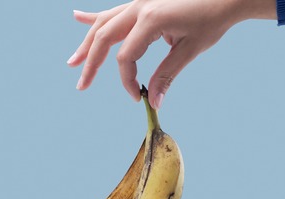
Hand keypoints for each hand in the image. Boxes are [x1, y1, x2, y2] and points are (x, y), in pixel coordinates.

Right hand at [67, 0, 276, 108]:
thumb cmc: (212, 19)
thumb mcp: (190, 49)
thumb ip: (167, 75)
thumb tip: (152, 102)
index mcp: (151, 20)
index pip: (125, 56)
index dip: (127, 80)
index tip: (137, 96)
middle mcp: (139, 6)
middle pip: (104, 38)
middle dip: (91, 64)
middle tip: (82, 86)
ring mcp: (139, 1)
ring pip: (104, 23)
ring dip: (87, 42)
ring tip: (73, 62)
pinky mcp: (142, 1)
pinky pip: (114, 11)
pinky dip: (95, 16)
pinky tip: (77, 16)